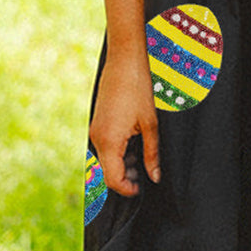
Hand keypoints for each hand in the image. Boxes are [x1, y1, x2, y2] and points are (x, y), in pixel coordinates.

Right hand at [89, 52, 160, 195]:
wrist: (124, 60)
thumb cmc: (138, 89)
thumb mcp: (150, 125)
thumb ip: (151, 155)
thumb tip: (154, 177)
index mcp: (108, 142)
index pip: (113, 180)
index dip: (128, 189)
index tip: (142, 189)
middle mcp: (96, 139)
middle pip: (109, 172)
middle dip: (127, 177)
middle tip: (147, 171)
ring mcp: (95, 130)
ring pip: (107, 160)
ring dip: (124, 163)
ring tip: (144, 153)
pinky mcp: (97, 123)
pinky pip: (106, 146)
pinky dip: (119, 151)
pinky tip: (135, 141)